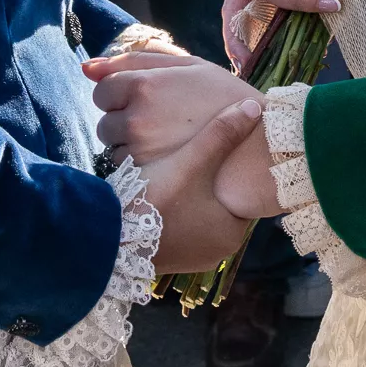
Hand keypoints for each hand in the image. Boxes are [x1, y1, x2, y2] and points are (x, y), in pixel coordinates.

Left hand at [87, 52, 256, 163]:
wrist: (258, 145)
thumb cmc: (226, 99)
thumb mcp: (189, 66)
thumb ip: (138, 60)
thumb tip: (87, 67)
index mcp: (143, 86)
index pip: (102, 90)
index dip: (121, 95)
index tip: (144, 100)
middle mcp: (135, 120)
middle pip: (105, 122)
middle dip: (123, 122)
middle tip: (158, 123)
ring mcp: (140, 152)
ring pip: (114, 149)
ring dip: (130, 146)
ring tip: (166, 143)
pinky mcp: (148, 179)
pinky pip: (128, 171)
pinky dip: (141, 167)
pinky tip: (167, 161)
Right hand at [143, 98, 263, 273]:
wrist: (110, 238)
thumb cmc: (158, 201)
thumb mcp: (191, 162)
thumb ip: (221, 134)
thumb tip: (254, 107)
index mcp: (232, 233)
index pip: (240, 193)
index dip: (229, 169)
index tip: (217, 151)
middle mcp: (218, 252)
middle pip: (219, 204)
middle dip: (208, 182)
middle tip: (194, 157)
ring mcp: (194, 259)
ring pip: (199, 215)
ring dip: (189, 196)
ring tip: (177, 171)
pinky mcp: (172, 259)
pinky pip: (182, 228)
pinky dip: (176, 211)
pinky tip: (163, 192)